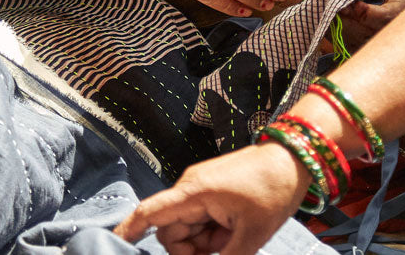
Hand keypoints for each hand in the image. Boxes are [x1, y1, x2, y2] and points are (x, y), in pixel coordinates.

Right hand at [114, 142, 308, 253]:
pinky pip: (201, 222)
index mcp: (194, 192)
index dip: (129, 229)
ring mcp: (201, 190)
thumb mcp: (251, 235)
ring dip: (205, 244)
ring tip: (234, 238)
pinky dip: (213, 235)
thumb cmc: (272, 188)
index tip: (111, 242)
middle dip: (190, 251)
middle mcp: (191, 189)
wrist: (293, 159)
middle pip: (171, 233)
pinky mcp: (211, 193)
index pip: (152, 212)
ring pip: (187, 231)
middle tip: (223, 249)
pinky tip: (233, 232)